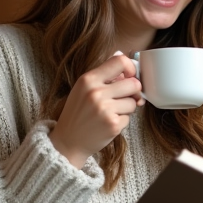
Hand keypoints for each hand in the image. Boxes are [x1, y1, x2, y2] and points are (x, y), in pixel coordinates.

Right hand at [49, 53, 142, 167]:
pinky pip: (129, 118)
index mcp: (88, 79)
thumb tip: (131, 73)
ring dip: (126, 108)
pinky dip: (122, 121)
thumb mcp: (84, 89)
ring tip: (110, 113)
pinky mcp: (112, 124)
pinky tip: (107, 124)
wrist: (68, 141)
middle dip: (133, 92)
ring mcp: (105, 109)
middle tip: (124, 98)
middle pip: (133, 83)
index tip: (130, 76)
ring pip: (133, 102)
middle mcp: (96, 92)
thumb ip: (104, 78)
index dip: (131, 68)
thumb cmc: (78, 113)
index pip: (120, 61)